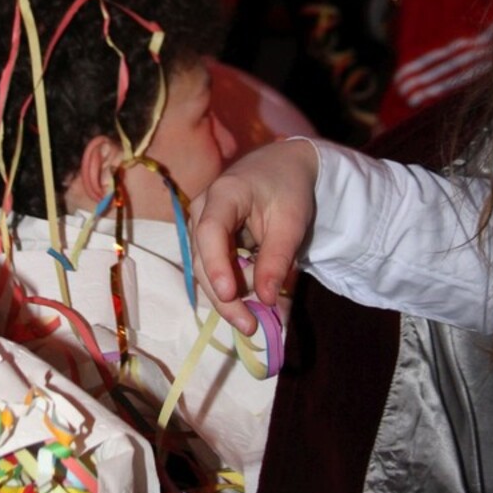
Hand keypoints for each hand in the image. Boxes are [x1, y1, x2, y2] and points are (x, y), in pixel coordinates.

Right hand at [190, 140, 317, 334]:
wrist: (284, 166)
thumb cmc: (289, 188)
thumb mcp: (292, 222)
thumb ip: (277, 259)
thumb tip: (266, 300)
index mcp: (224, 194)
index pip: (210, 232)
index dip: (216, 265)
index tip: (229, 295)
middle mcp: (202, 209)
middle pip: (202, 259)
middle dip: (224, 296)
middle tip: (251, 326)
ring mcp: (200, 224)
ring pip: (205, 269)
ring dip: (231, 292)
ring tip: (261, 309)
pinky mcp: (206, 238)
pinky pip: (213, 267)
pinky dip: (233, 284)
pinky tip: (252, 298)